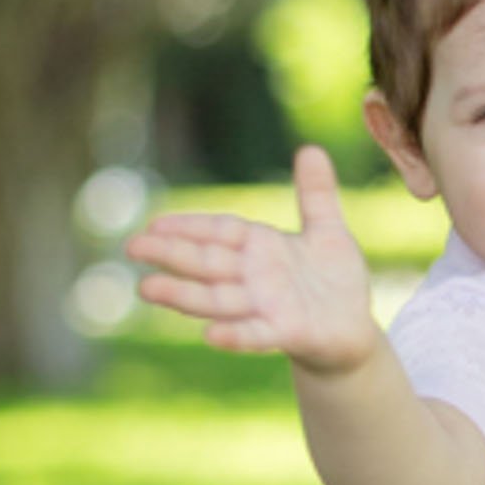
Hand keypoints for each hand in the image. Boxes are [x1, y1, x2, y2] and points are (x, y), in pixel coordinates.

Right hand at [129, 144, 375, 369]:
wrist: (354, 332)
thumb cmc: (335, 281)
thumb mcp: (328, 232)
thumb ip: (316, 194)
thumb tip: (311, 149)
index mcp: (261, 247)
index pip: (219, 232)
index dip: (190, 227)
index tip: (155, 224)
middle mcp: (255, 277)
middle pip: (208, 263)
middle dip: (171, 255)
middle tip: (131, 247)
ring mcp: (267, 307)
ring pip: (218, 299)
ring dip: (184, 295)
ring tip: (147, 289)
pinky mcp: (287, 334)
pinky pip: (256, 334)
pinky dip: (236, 335)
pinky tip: (211, 335)